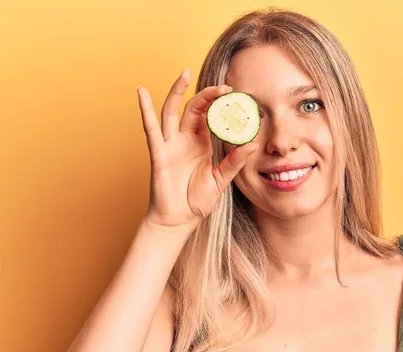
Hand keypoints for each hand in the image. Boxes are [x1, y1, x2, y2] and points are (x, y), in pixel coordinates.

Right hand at [136, 69, 258, 228]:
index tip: (238, 97)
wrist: (179, 220)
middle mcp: (185, 139)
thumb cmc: (197, 200)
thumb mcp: (221, 179)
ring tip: (184, 73)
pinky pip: (151, 129)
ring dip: (177, 92)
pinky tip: (142, 92)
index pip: (211, 116)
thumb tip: (253, 143)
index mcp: (202, 143)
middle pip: (194, 108)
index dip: (222, 106)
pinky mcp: (158, 154)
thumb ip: (235, 161)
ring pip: (172, 111)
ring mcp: (170, 144)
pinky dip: (146, 110)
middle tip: (224, 87)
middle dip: (207, 95)